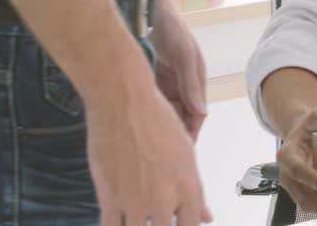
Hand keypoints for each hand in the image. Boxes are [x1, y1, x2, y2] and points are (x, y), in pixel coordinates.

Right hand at [87, 83, 212, 224]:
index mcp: (189, 186)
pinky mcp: (110, 198)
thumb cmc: (157, 121)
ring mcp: (137, 201)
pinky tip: (120, 222)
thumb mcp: (186, 154)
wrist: (124, 103)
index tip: (180, 223)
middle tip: (157, 217)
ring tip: (139, 215)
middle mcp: (165, 198)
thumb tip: (207, 217)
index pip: (193, 225)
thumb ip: (195, 192)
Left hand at [151, 0, 208, 139]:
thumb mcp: (184, 56)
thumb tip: (201, 112)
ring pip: (167, 110)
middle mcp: (184, 84)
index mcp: (196, 81)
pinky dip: (150, 110)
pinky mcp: (155, 79)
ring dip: (161, 122)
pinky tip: (140, 120)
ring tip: (149, 139)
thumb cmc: (172, 28)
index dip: (190, 131)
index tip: (181, 148)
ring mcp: (169, 82)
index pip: (197, 113)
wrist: (150, 10)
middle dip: (175, 131)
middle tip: (161, 149)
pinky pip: (154, 100)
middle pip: (182, 115)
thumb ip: (190, 83)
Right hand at [276, 106, 316, 213]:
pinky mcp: (301, 191)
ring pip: (306, 203)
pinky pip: (311, 204)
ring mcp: (293, 184)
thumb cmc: (309, 126)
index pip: (296, 169)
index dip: (311, 179)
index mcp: (287, 154)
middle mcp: (287, 172)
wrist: (302, 133)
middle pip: (301, 193)